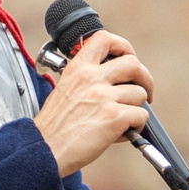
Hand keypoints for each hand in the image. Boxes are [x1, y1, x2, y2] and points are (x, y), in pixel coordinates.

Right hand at [33, 32, 154, 177]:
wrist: (44, 150)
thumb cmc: (53, 128)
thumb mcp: (64, 90)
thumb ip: (86, 81)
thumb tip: (113, 83)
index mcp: (78, 69)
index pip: (105, 39)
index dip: (123, 46)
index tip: (127, 58)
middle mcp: (91, 78)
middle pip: (133, 64)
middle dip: (144, 78)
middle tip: (143, 91)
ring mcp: (103, 96)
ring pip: (140, 94)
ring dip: (137, 108)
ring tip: (124, 120)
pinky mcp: (114, 117)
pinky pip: (141, 116)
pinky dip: (137, 126)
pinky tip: (122, 133)